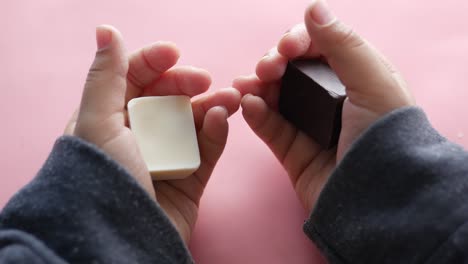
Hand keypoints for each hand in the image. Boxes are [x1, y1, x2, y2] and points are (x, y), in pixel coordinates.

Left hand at [64, 26, 240, 242]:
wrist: (123, 241)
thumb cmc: (104, 182)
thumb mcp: (97, 124)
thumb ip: (105, 77)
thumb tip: (106, 30)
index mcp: (109, 120)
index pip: (132, 79)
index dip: (153, 62)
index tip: (174, 52)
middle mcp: (137, 137)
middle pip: (167, 98)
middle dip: (187, 83)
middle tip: (204, 79)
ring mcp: (165, 157)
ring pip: (192, 122)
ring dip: (212, 104)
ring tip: (232, 96)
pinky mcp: (189, 178)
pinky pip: (207, 149)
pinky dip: (215, 132)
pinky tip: (221, 119)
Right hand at [233, 0, 413, 211]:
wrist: (378, 196)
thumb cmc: (385, 136)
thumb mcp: (373, 81)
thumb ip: (342, 43)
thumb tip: (314, 8)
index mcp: (355, 79)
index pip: (318, 49)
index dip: (298, 41)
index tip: (287, 48)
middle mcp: (331, 100)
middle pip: (291, 70)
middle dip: (274, 63)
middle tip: (267, 69)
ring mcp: (310, 126)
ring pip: (274, 96)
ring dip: (257, 86)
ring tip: (246, 85)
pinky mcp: (293, 151)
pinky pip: (268, 127)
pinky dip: (256, 113)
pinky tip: (249, 104)